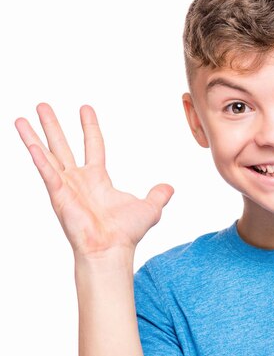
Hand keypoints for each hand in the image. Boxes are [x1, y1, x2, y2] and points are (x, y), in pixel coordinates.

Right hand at [15, 103, 173, 258]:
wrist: (112, 250)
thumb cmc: (126, 234)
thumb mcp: (150, 208)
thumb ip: (158, 195)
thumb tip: (170, 188)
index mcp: (98, 179)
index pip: (93, 145)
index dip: (89, 127)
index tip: (85, 108)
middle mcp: (79, 180)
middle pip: (63, 145)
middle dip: (53, 126)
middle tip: (43, 105)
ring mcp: (66, 187)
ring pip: (47, 155)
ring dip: (34, 136)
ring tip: (21, 118)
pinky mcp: (59, 195)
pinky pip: (47, 172)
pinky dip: (38, 157)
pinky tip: (30, 142)